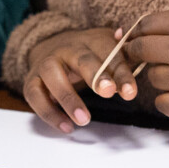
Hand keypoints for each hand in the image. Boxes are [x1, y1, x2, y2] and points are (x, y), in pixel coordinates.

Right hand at [23, 27, 139, 133]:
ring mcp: (46, 64)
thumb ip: (124, 54)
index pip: (110, 55)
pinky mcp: (32, 81)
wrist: (50, 45)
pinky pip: (35, 96)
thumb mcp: (108, 50)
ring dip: (68, 97)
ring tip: (84, 120)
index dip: (121, 73)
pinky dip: (49, 113)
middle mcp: (68, 49)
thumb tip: (136, 49)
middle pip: (82, 59)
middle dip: (95, 76)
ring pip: (53, 76)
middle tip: (108, 92)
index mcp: (92, 41)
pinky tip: (66, 127)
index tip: (129, 93)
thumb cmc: (88, 54)